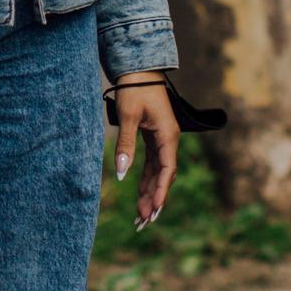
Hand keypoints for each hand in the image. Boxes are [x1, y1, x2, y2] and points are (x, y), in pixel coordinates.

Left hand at [112, 71, 179, 229]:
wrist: (138, 68)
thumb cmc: (134, 89)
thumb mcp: (128, 117)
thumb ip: (125, 145)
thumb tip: (122, 174)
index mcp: (168, 136)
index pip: (167, 170)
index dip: (160, 192)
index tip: (153, 210)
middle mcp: (168, 140)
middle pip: (164, 177)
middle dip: (154, 200)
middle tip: (144, 222)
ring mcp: (162, 140)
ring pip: (158, 173)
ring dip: (150, 193)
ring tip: (140, 216)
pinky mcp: (154, 138)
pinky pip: (152, 164)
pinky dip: (146, 180)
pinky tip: (139, 195)